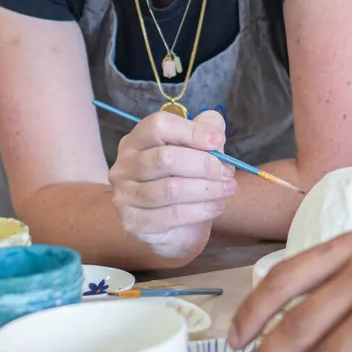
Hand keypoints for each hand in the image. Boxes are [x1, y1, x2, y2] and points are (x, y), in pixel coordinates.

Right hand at [108, 109, 234, 260]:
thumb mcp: (198, 150)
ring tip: (227, 189)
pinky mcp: (134, 223)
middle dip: (203, 165)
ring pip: (170, 189)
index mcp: (136, 141)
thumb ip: (206, 131)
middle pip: (165, 158)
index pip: (158, 126)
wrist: (174, 225)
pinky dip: (200, 210)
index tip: (218, 141)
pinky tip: (216, 207)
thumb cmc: (184, 179)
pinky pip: (171, 215)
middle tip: (227, 172)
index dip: (191, 131)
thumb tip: (214, 132)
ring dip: (207, 189)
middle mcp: (124, 166)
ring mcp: (125, 196)